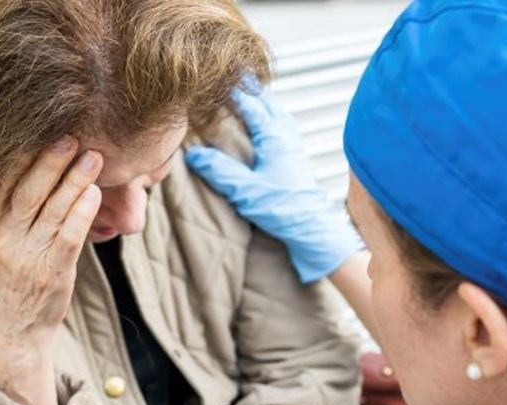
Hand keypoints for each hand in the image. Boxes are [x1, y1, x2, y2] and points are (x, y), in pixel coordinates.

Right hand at [0, 136, 102, 404]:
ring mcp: (27, 255)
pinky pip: (69, 235)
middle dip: (49, 160)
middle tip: (71, 135)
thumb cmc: (5, 277)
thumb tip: (26, 161)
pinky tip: (94, 193)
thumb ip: (1, 206)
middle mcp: (0, 237)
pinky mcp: (52, 271)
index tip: (37, 126)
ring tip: (94, 156)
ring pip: (53, 209)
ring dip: (75, 179)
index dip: (18, 153)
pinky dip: (82, 211)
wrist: (10, 332)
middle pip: (27, 189)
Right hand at [185, 87, 361, 282]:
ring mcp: (294, 146)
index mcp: (273, 137)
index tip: (220, 75)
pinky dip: (271, 117)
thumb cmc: (282, 209)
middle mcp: (286, 136)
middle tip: (236, 74)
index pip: (251, 104)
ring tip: (251, 94)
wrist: (312, 228)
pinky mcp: (296, 159)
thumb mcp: (244, 190)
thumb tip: (194, 154)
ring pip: (277, 113)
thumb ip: (219, 170)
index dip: (235, 89)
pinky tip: (267, 126)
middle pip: (268, 102)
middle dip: (251, 88)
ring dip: (263, 101)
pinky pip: (282, 127)